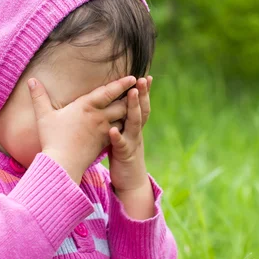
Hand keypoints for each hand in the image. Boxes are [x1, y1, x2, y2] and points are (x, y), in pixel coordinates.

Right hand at [28, 76, 135, 183]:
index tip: (133, 77)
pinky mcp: (105, 142)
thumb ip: (39, 96)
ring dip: (131, 110)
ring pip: (123, 117)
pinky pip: (120, 131)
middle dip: (132, 96)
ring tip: (138, 103)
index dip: (121, 84)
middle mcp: (99, 116)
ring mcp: (104, 130)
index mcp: (86, 106)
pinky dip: (126, 125)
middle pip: (121, 103)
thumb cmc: (52, 139)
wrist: (62, 164)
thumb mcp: (44, 116)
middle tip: (142, 88)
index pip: (108, 91)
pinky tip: (130, 123)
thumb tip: (31, 80)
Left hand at [108, 76, 152, 197]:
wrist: (131, 183)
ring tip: (131, 94)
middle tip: (142, 78)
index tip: (145, 76)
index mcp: (134, 127)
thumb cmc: (123, 156)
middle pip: (141, 110)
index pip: (141, 106)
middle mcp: (136, 132)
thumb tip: (115, 104)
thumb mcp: (123, 136)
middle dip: (142, 94)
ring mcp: (132, 143)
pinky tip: (113, 130)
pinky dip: (118, 137)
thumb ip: (121, 121)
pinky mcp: (125, 156)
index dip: (144, 92)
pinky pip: (122, 145)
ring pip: (134, 123)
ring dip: (133, 108)